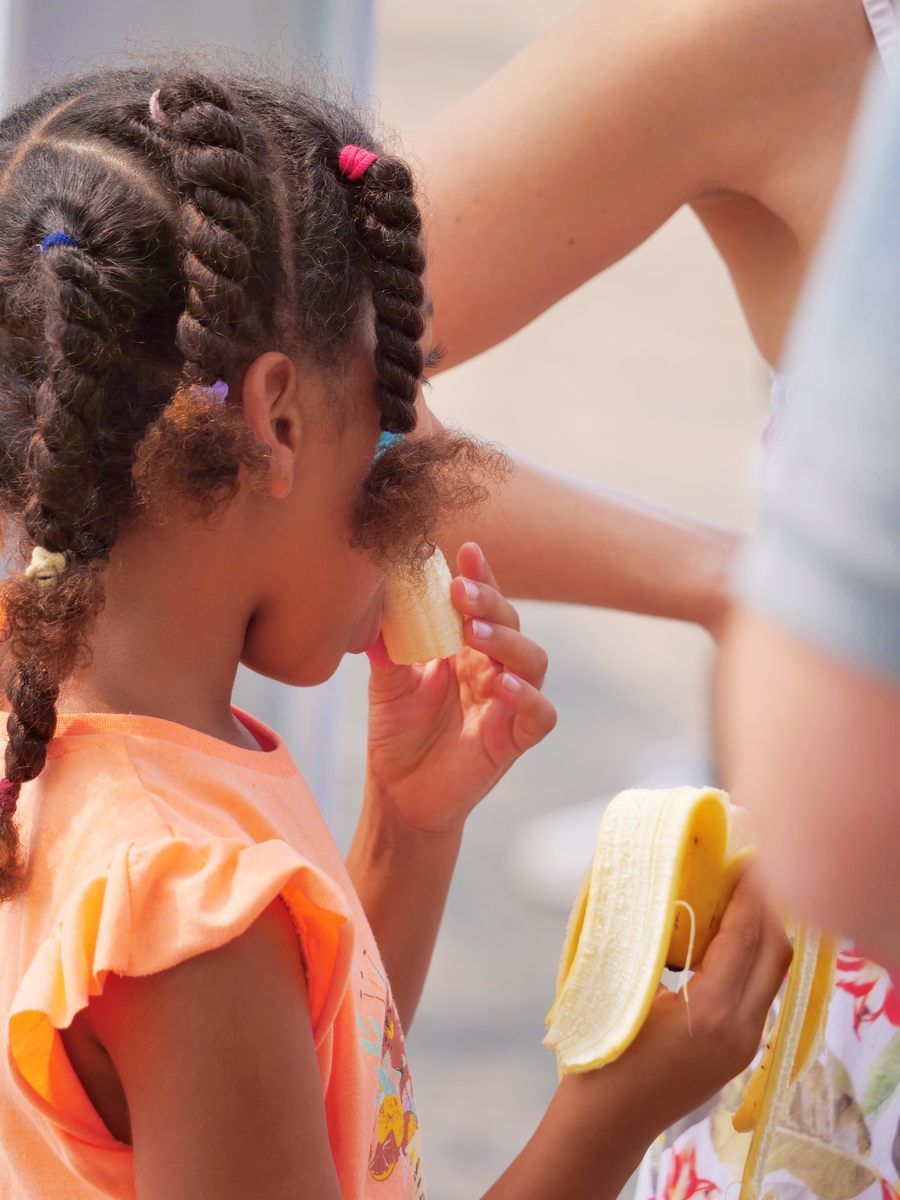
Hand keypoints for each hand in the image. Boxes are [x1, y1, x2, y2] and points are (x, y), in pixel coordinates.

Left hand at [365, 541, 556, 836]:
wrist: (398, 794)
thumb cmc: (397, 734)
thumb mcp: (387, 683)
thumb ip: (387, 646)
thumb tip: (371, 603)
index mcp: (466, 648)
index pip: (482, 603)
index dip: (480, 575)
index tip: (465, 549)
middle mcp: (492, 668)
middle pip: (510, 623)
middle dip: (489, 601)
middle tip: (460, 590)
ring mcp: (508, 702)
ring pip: (533, 660)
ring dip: (508, 641)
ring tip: (476, 633)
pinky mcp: (515, 739)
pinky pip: (540, 714)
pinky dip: (528, 696)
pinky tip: (502, 684)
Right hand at [564, 868, 792, 1138]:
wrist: (607, 1123)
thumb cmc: (601, 1053)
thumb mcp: (624, 989)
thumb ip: (650, 941)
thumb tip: (655, 886)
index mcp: (712, 1011)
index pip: (746, 936)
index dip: (748, 891)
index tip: (743, 855)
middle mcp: (741, 1029)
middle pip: (775, 953)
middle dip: (765, 906)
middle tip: (745, 869)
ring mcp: (746, 1045)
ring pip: (771, 974)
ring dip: (760, 932)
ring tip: (735, 895)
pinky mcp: (740, 1052)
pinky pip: (758, 992)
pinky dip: (750, 958)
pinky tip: (723, 937)